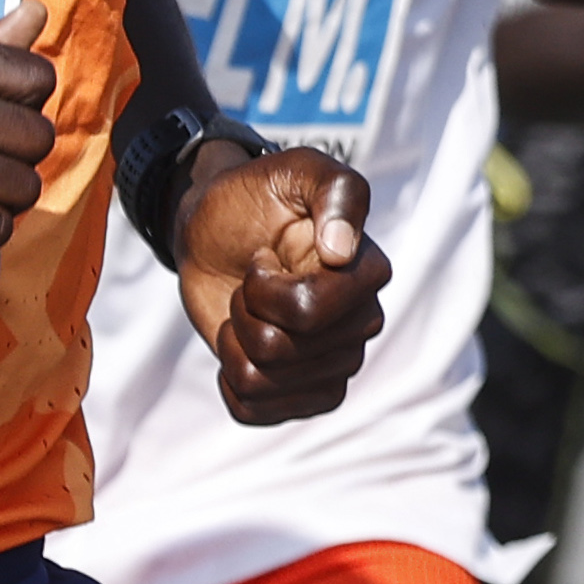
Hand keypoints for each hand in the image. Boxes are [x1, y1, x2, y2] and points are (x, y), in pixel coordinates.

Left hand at [175, 143, 390, 425]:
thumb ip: (336, 192)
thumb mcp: (296, 170)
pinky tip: (239, 347)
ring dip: (234, 342)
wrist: (216, 231)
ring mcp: (333, 363)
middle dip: (245, 312)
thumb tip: (342, 251)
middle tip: (251, 282)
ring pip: (263, 382)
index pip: (310, 313)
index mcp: (367, 274)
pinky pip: (256, 412)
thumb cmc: (257, 196)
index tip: (263, 256)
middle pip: (282, 351)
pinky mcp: (301, 392)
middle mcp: (360, 323)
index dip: (264, 289)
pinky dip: (229, 381)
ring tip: (245, 310)